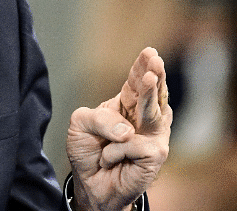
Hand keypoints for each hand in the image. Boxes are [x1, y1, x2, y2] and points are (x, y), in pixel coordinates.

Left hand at [66, 47, 171, 210]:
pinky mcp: (155, 154)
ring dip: (150, 94)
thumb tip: (128, 132)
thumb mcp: (81, 124)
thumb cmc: (88, 151)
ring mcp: (153, 135)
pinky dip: (113, 151)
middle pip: (152, 91)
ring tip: (149, 78)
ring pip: (152, 111)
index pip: (136, 81)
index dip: (142, 66)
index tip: (148, 52)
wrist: (90, 184)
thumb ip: (100, 118)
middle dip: (155, 73)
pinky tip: (109, 160)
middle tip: (155, 59)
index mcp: (127, 104)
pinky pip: (130, 144)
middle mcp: (144, 117)